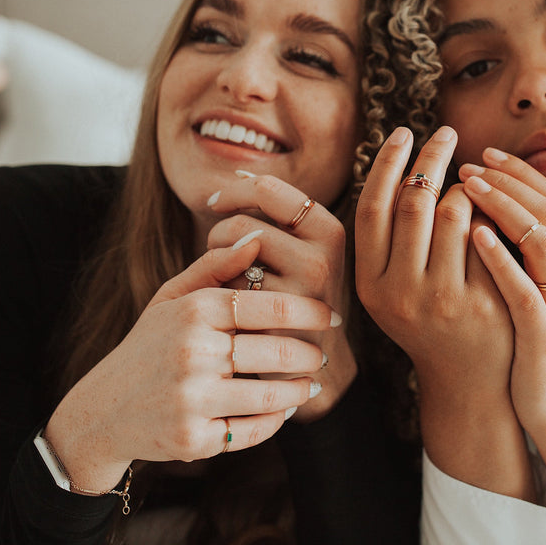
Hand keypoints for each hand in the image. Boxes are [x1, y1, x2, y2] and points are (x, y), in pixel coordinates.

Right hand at [45, 233, 333, 492]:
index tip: (331, 315)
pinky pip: (252, 430)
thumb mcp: (170, 300)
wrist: (100, 411)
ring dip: (300, 390)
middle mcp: (192, 352)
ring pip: (271, 394)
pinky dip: (275, 421)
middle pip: (277, 350)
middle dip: (311, 354)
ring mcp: (192, 398)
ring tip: (311, 384)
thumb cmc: (147, 347)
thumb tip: (256, 239)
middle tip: (324, 355)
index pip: (268, 304)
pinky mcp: (193, 438)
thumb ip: (213, 268)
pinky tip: (284, 411)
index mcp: (192, 312)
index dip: (309, 310)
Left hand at [206, 173, 354, 420]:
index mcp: (330, 230)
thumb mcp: (298, 252)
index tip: (215, 202)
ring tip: (229, 283)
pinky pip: (229, 288)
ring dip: (217, 266)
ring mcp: (303, 289)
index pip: (269, 189)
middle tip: (218, 253)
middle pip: (244, 222)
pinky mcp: (280, 317)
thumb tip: (235, 174)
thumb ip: (274, 216)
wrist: (307, 370)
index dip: (234, 190)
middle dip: (219, 235)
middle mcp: (324, 255)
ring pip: (232, 254)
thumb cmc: (293, 302)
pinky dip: (221, 293)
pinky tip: (232, 310)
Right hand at [356, 127, 534, 499]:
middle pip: (412, 201)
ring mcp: (445, 299)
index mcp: (371, 286)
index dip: (386, 163)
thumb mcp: (393, 294)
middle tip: (446, 134)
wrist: (473, 386)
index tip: (404, 133)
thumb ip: (389, 243)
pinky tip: (497, 200)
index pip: (372, 207)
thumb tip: (398, 167)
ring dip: (465, 182)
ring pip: (453, 209)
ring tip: (472, 174)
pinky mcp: (487, 302)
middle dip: (432, 157)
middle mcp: (401, 293)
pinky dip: (492, 208)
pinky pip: (490, 232)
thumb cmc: (431, 325)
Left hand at [459, 147, 545, 435]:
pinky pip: (526, 289)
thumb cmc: (541, 344)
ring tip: (470, 185)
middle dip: (509, 181)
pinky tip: (474, 235)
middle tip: (470, 161)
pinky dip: (501, 259)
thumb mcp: (544, 289)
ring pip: (543, 241)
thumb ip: (531, 253)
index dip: (521, 173)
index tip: (485, 153)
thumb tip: (497, 207)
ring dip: (505, 207)